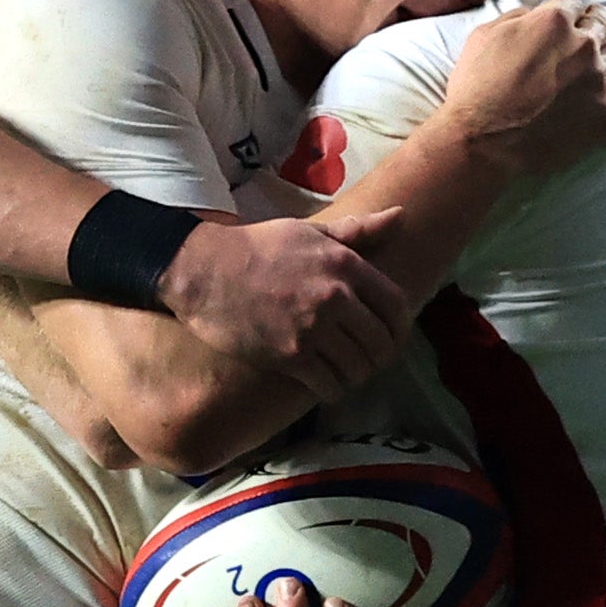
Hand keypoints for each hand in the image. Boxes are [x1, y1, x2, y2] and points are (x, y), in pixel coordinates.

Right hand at [158, 213, 409, 393]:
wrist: (204, 271)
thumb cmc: (258, 248)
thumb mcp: (310, 232)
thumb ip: (357, 231)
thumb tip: (401, 216)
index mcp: (345, 265)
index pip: (396, 306)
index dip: (399, 328)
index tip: (390, 336)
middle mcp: (335, 298)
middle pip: (381, 343)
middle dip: (379, 357)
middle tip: (368, 361)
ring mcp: (313, 329)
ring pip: (358, 368)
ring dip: (356, 376)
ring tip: (347, 374)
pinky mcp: (290, 356)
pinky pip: (329, 385)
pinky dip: (333, 390)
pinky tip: (327, 386)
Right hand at [443, 0, 605, 174]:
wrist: (481, 140)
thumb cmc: (475, 89)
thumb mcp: (484, 36)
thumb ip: (517, 18)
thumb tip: (535, 15)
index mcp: (554, 21)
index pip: (573, 4)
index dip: (569, 13)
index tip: (567, 22)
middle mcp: (583, 45)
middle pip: (603, 24)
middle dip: (597, 27)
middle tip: (591, 38)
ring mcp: (600, 81)